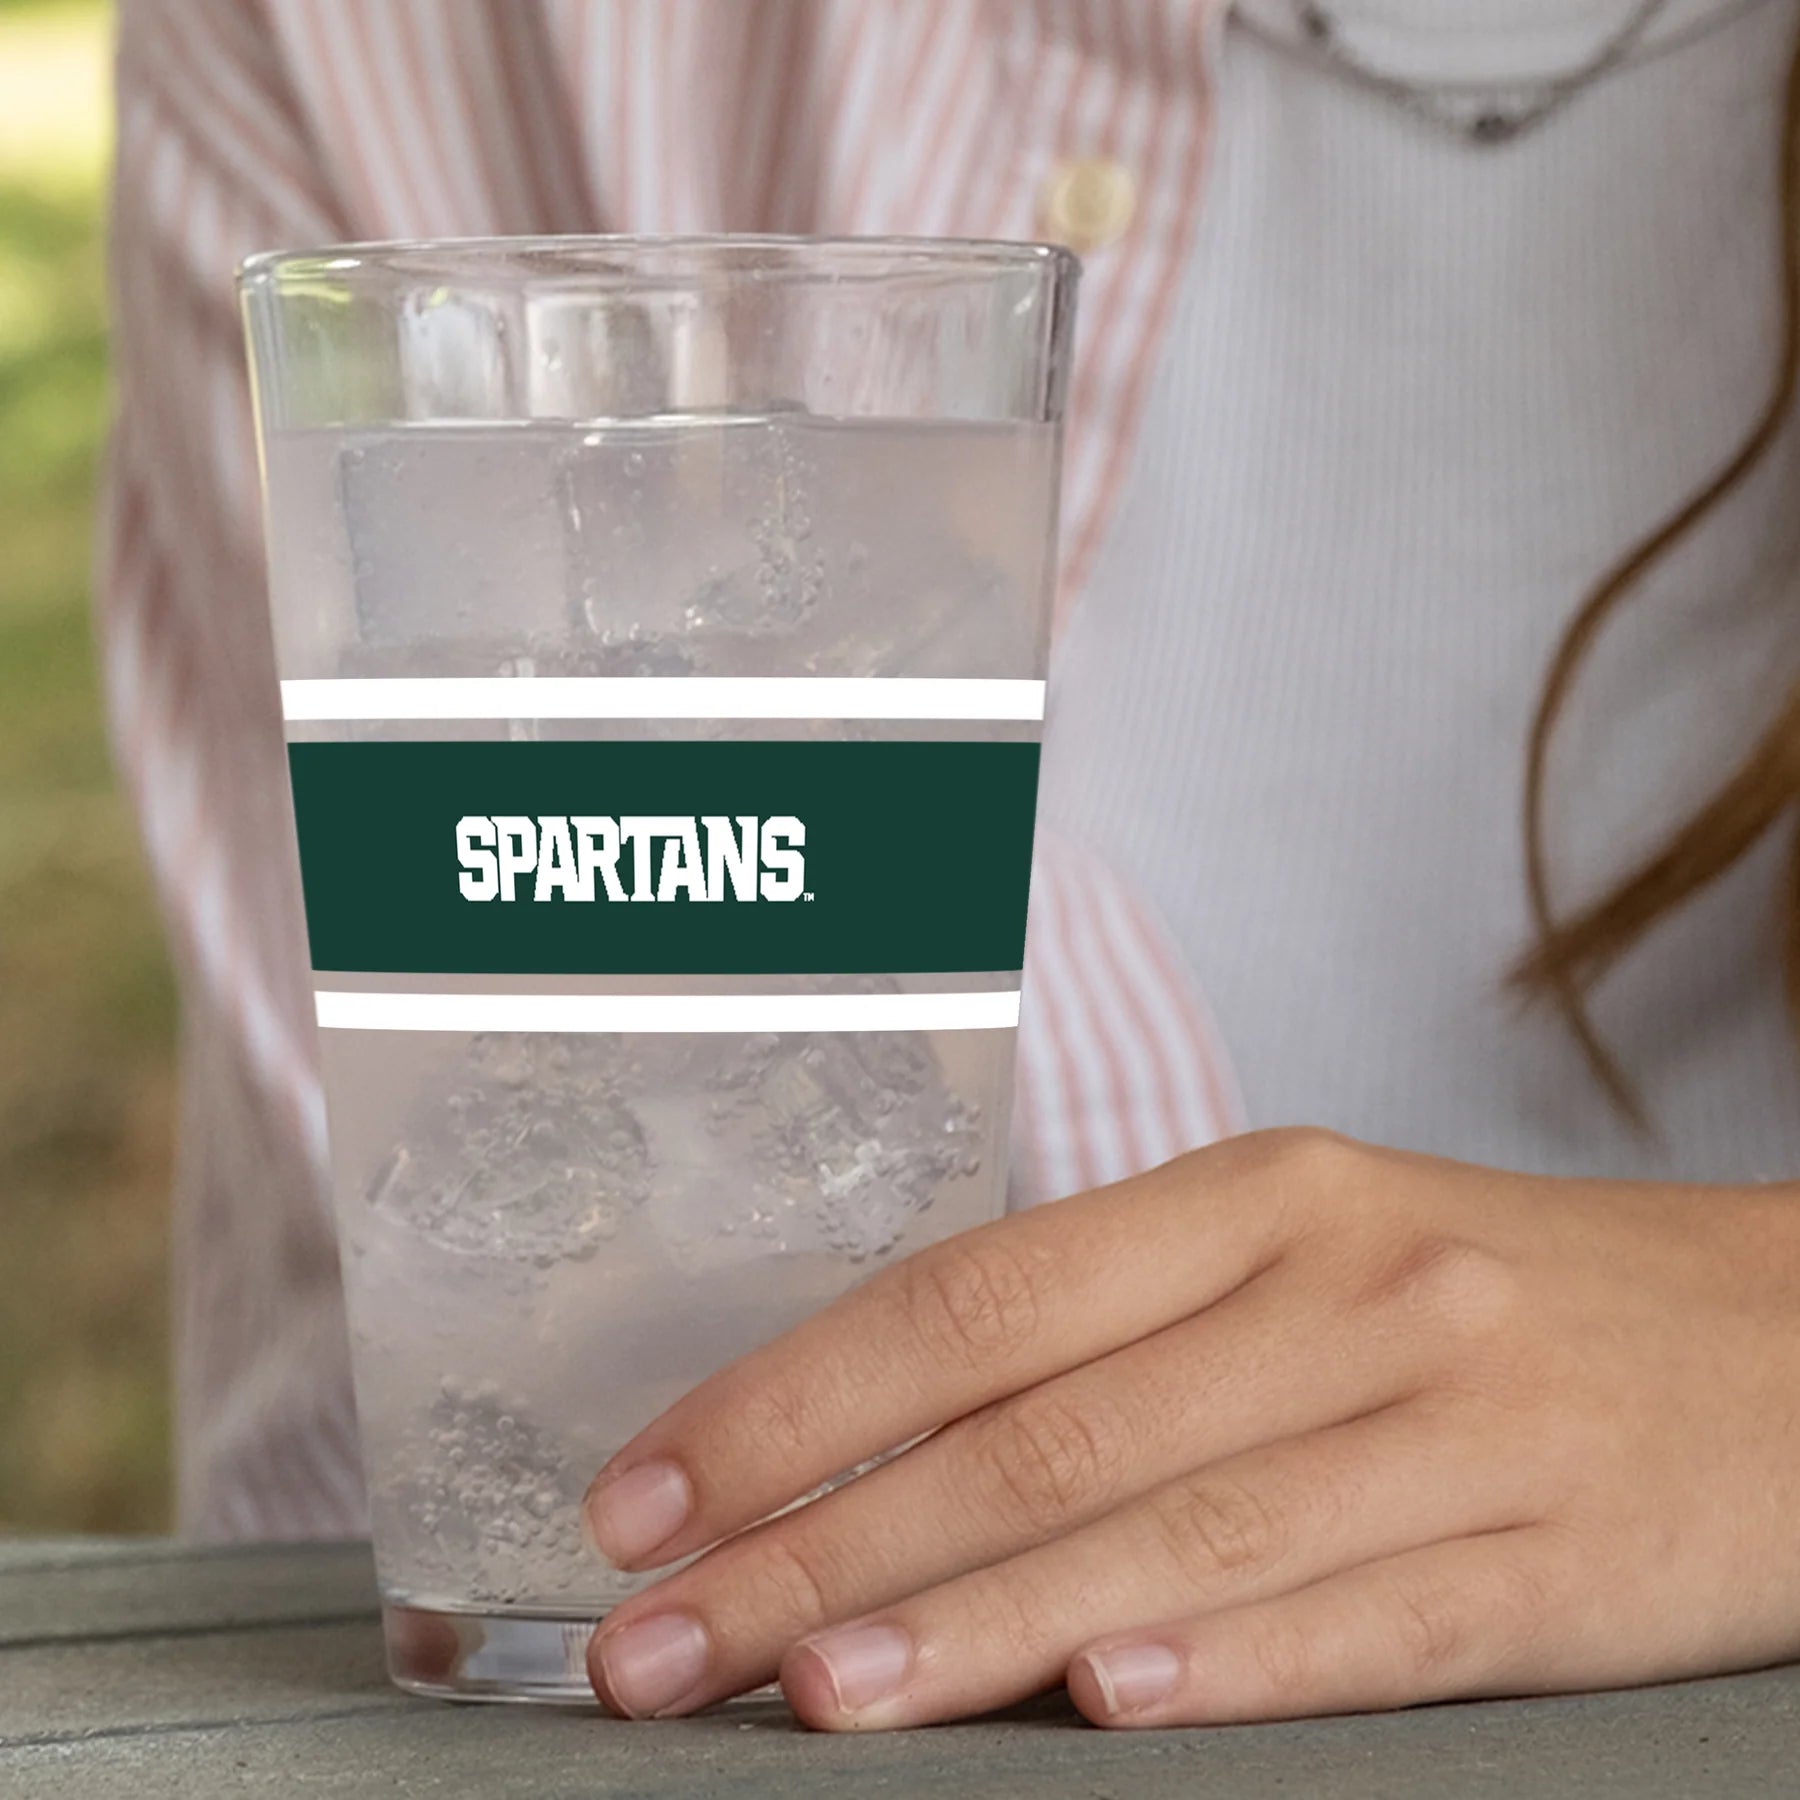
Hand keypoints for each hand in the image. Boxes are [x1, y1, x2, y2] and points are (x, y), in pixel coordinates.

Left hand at [578, 1129, 1799, 1728]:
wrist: (1785, 1341)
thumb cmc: (1494, 1300)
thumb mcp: (1309, 1262)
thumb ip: (1121, 1340)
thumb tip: (892, 1449)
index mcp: (1255, 1196)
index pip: (974, 1297)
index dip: (797, 1399)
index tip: (651, 1491)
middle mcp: (1340, 1289)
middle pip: (1038, 1428)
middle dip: (824, 1544)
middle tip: (663, 1640)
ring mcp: (1454, 1419)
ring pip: (1173, 1527)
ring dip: (976, 1625)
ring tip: (815, 1697)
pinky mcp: (1562, 1553)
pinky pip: (1370, 1614)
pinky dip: (1228, 1661)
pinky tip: (1102, 1710)